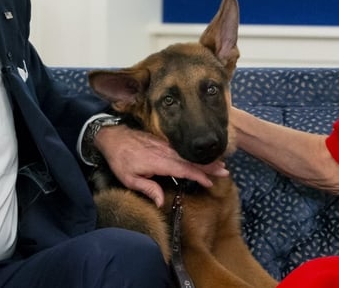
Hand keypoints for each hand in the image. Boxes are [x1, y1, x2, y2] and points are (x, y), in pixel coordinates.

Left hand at [95, 125, 229, 206]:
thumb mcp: (129, 179)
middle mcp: (164, 153)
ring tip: (220, 164)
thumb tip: (161, 202)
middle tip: (225, 171)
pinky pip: (182, 150)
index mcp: (157, 162)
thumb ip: (147, 189)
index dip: (197, 175)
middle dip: (208, 166)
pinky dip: (194, 155)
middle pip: (190, 160)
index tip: (210, 181)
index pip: (182, 169)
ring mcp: (165, 146)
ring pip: (188, 154)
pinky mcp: (163, 143)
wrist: (113, 137)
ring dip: (204, 160)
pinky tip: (202, 158)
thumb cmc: (120, 160)